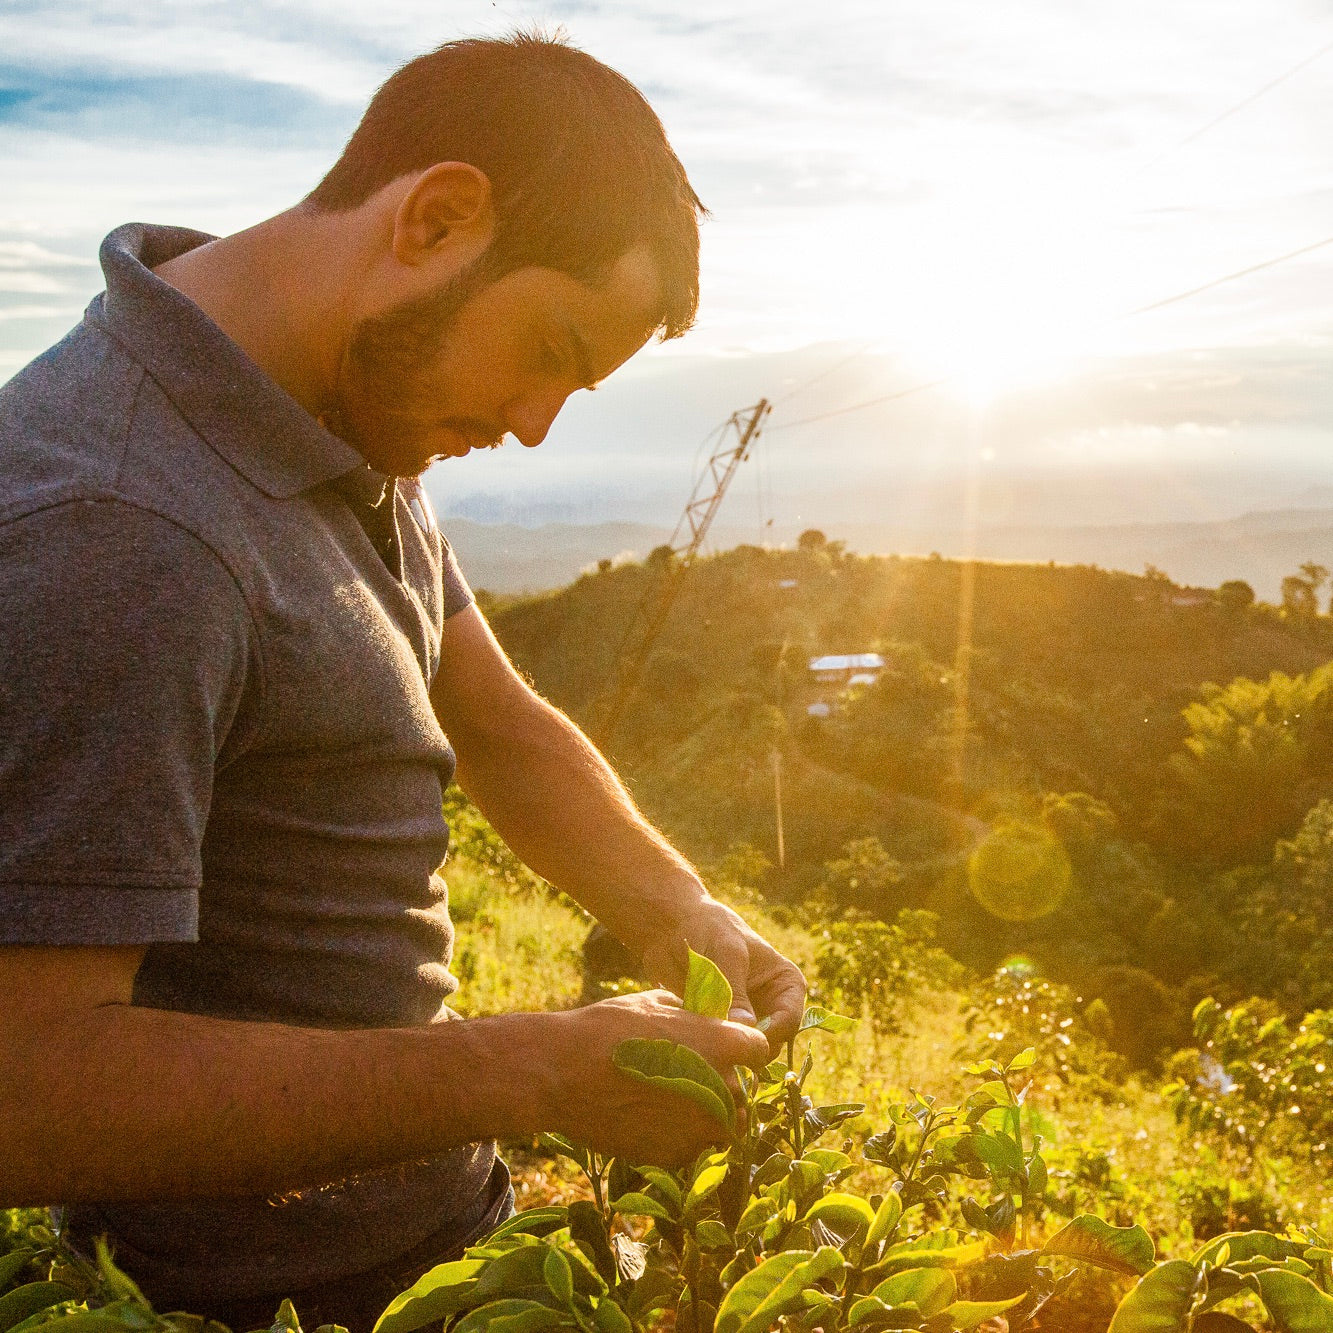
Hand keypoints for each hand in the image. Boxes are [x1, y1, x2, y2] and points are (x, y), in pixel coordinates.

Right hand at [538, 990, 768, 1164]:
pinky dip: (679, 1136)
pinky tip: (649, 1118)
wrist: (563, 1073)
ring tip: (674, 1100)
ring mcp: (701, 1127)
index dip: (742, 1047)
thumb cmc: (607, 1027)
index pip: (759, 1049)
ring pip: (725, 1125)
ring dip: (709, 1115)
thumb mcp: (653, 1002)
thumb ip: (688, 1012)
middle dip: (725, 1084)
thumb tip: (697, 1016)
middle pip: (744, 1091)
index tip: (725, 1048)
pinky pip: (692, 1146)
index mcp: (723, 1045)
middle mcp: (722, 1089)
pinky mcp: (677, 1154)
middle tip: (691, 1076)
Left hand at [639, 896, 805, 1053]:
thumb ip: (735, 990)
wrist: (671, 925)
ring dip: (725, 1051)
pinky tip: (690, 1038)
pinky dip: (707, 1049)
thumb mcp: (726, 952)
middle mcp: (769, 1006)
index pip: (789, 1021)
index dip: (768, 1035)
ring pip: (743, 1050)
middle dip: (746, 1048)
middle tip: (720, 1048)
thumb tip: (746, 1028)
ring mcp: (742, 1019)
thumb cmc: (708, 927)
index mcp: (785, 984)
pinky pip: (718, 1049)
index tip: (741, 1038)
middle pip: (769, 1044)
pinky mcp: (716, 1027)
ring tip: (702, 1040)